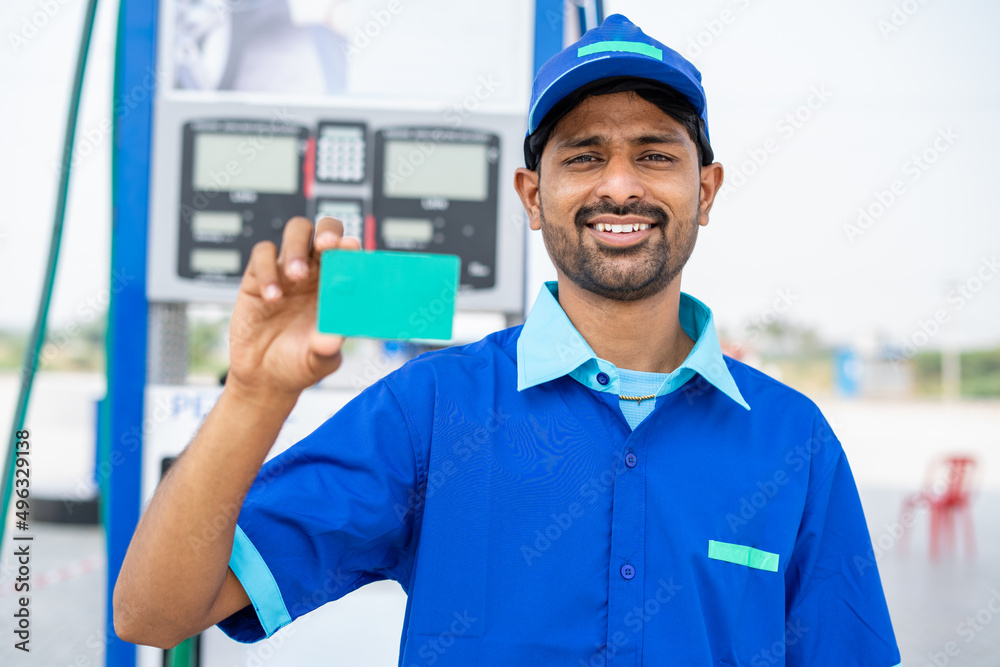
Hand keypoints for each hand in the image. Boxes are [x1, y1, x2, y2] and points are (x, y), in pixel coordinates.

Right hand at [226, 216, 360, 400]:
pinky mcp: (259, 276)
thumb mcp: (319, 360)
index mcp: (338, 287)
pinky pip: (263, 254)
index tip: (352, 250)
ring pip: (296, 232)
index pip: (350, 256)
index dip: (352, 248)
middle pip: (325, 231)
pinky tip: (271, 297)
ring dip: (297, 248)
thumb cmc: (299, 363)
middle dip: (328, 233)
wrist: (264, 376)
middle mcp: (316, 273)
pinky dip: (267, 270)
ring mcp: (288, 271)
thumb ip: (327, 347)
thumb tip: (334, 337)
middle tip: (326, 246)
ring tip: (296, 276)